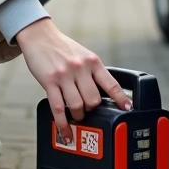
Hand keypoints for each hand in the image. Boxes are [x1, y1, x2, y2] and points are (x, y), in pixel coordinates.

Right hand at [15, 18, 131, 142]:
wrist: (40, 36)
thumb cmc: (63, 47)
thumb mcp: (84, 55)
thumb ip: (93, 72)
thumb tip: (103, 94)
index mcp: (93, 61)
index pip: (111, 83)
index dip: (121, 98)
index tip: (128, 109)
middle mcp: (80, 68)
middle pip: (93, 99)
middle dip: (92, 110)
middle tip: (88, 111)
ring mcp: (64, 75)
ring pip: (77, 105)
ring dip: (78, 116)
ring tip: (77, 116)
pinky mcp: (49, 82)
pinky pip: (58, 108)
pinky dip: (63, 124)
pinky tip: (66, 132)